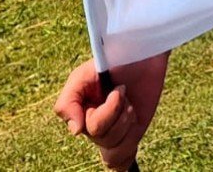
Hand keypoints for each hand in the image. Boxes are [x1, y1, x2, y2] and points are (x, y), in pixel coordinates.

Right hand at [54, 54, 167, 169]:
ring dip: (125, 120)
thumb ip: (67, 103)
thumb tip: (76, 131)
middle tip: (123, 90)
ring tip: (129, 102)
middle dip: (116, 110)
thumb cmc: (112, 62)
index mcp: (79, 112)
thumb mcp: (82, 76)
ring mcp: (112, 132)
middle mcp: (92, 125)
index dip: (104, 113)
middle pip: (100, 135)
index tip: (118, 91)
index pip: (80, 128)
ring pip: (112, 145)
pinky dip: (128, 143)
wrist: (145, 55)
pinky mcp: (130, 135)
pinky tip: (133, 122)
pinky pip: (123, 157)